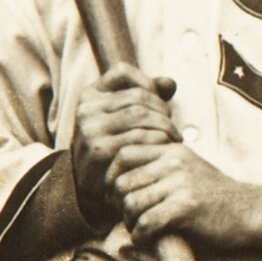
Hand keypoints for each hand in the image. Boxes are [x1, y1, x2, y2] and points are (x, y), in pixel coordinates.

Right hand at [72, 63, 179, 226]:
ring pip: (141, 115)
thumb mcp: (121, 117)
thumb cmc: (114, 146)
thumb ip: (144, 96)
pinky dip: (160, 141)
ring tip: (175, 138)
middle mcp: (86, 110)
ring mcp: (91, 130)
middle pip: (138, 97)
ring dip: (166, 126)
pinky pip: (141, 137)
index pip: (122, 72)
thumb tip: (170, 83)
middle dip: (162, 110)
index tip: (160, 102)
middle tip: (174, 127)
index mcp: (88, 96)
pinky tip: (167, 149)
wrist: (91, 189)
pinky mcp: (101, 151)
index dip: (146, 82)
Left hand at [110, 142, 261, 260]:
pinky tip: (150, 239)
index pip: (124, 154)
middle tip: (131, 218)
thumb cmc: (218, 199)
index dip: (112, 177)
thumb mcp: (189, 172)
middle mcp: (175, 161)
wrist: (253, 213)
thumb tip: (118, 187)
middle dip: (120, 205)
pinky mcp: (186, 206)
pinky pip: (147, 222)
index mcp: (173, 150)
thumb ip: (159, 172)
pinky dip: (142, 236)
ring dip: (131, 222)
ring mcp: (181, 183)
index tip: (117, 195)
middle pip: (123, 182)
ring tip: (142, 229)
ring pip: (132, 203)